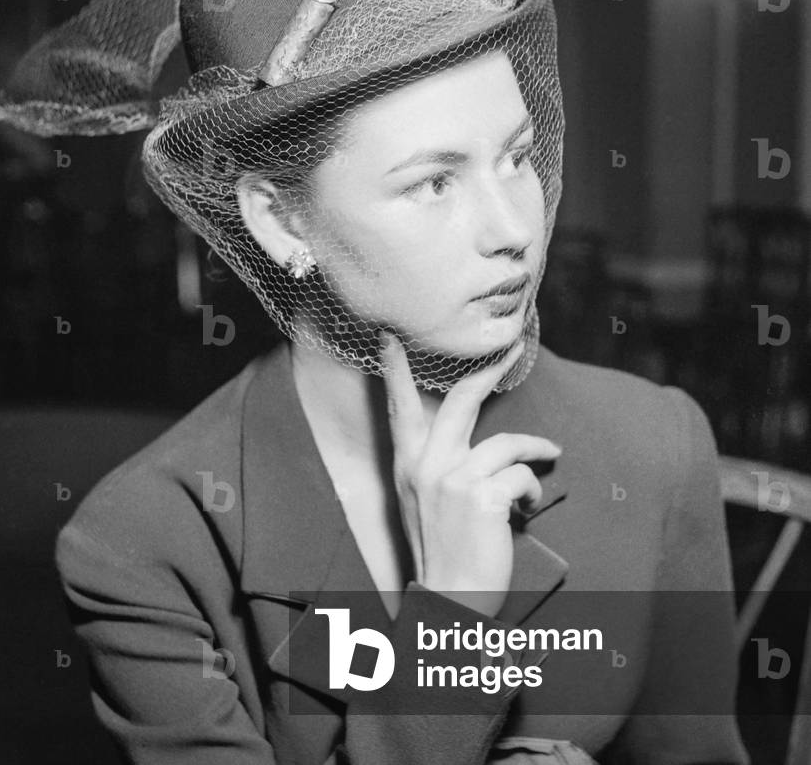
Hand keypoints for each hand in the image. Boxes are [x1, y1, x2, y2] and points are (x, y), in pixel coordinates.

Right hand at [379, 330, 561, 616]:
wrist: (450, 601)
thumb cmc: (443, 552)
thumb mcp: (423, 504)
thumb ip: (437, 468)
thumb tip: (475, 445)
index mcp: (408, 466)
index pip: (399, 408)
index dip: (396, 371)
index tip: (390, 338)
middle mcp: (426, 466)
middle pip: (459, 401)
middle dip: (487, 371)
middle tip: (511, 348)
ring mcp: (453, 479)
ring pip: (506, 443)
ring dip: (533, 449)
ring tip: (549, 456)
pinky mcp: (482, 497)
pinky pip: (521, 475)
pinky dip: (532, 489)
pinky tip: (527, 509)